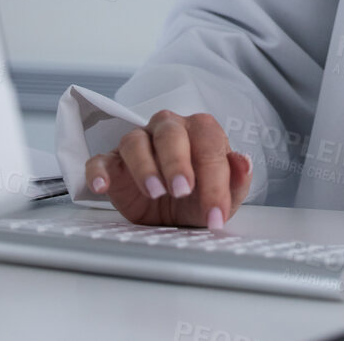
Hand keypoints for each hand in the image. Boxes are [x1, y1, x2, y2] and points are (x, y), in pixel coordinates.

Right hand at [83, 110, 252, 228]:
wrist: (171, 213)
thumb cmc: (200, 197)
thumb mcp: (225, 196)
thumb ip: (236, 179)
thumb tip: (244, 162)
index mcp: (201, 131)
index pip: (210, 147)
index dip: (214, 182)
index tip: (215, 214)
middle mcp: (169, 129)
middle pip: (170, 134)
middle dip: (177, 162)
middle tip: (182, 190)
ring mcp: (139, 142)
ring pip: (135, 142)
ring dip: (144, 166)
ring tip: (154, 191)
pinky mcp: (113, 162)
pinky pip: (101, 159)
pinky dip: (99, 170)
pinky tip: (102, 185)